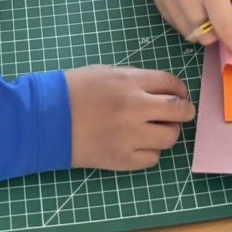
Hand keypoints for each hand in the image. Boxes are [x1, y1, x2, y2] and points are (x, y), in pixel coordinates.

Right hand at [63, 65, 195, 169]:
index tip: (180, 95)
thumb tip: (162, 90)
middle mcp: (135, 108)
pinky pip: (152, 158)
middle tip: (182, 113)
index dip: (180, 90)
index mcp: (130, 82)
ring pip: (169, 137)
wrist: (46, 118)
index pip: (172, 84)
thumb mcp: (105, 72)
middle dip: (185, 111)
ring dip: (167, 132)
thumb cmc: (73, 91)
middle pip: (179, 111)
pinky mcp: (121, 159)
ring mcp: (129, 136)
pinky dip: (150, 152)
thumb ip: (135, 80)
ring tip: (155, 130)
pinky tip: (139, 145)